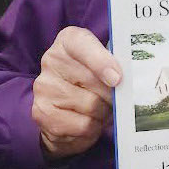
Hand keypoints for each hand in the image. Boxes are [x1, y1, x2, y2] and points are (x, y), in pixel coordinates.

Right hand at [32, 26, 121, 159]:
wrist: (64, 111)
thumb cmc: (91, 82)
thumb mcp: (105, 64)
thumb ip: (115, 64)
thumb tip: (124, 80)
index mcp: (68, 41)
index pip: (82, 44)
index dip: (101, 62)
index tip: (117, 78)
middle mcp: (51, 61)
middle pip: (93, 80)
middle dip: (112, 94)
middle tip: (115, 99)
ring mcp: (44, 88)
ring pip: (91, 105)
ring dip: (104, 112)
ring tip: (101, 110)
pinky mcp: (43, 114)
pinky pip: (83, 125)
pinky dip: (93, 127)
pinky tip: (90, 122)